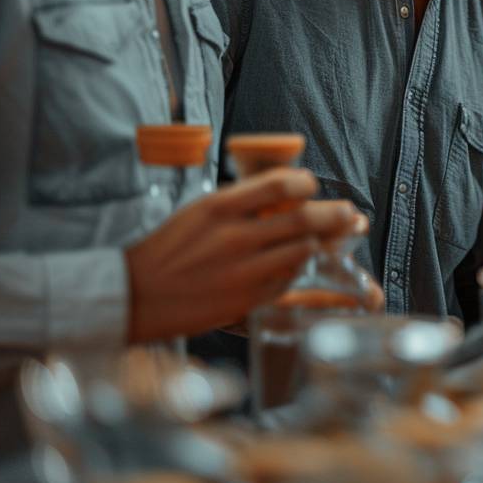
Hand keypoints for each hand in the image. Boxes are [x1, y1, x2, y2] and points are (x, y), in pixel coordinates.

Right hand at [124, 169, 362, 342]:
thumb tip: (282, 191)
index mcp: (219, 208)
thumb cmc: (166, 250)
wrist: (133, 295)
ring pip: (302, 251)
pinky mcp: (246, 299)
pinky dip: (298, 271)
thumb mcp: (198, 212)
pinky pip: (288, 280)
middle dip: (335, 215)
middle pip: (302, 219)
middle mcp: (234, 237)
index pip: (279, 184)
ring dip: (322, 244)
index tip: (311, 186)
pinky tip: (299, 265)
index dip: (305, 183)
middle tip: (349, 214)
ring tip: (330, 240)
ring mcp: (243, 270)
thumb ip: (239, 202)